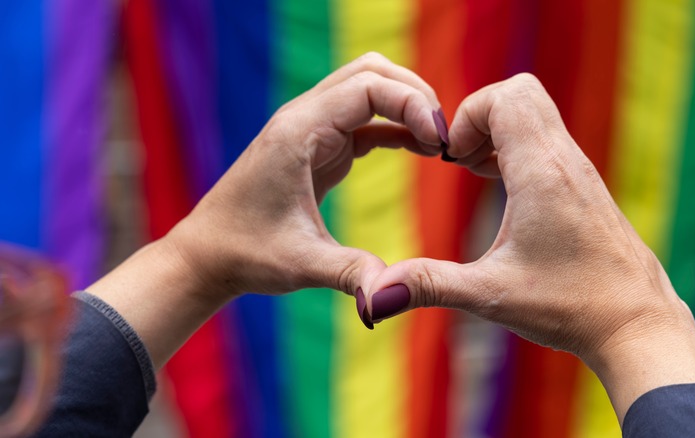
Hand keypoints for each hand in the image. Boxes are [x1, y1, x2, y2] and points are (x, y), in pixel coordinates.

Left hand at [169, 52, 442, 297]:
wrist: (208, 254)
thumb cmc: (246, 253)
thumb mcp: (301, 265)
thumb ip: (349, 273)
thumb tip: (386, 300)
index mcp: (299, 131)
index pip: (368, 86)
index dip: (412, 104)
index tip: (439, 144)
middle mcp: (305, 118)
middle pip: (372, 72)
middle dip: (414, 94)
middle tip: (444, 137)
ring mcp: (312, 128)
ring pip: (369, 87)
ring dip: (406, 105)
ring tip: (437, 143)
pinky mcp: (319, 146)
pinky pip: (366, 119)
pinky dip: (396, 125)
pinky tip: (420, 148)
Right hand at [363, 73, 694, 421]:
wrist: (637, 325)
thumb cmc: (570, 308)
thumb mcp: (489, 295)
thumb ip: (428, 285)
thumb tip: (373, 296)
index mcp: (542, 174)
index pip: (507, 96)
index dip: (468, 115)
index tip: (450, 159)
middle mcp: (565, 161)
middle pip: (522, 92)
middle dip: (480, 115)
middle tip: (460, 160)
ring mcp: (579, 172)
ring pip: (537, 114)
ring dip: (498, 132)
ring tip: (474, 172)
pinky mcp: (584, 186)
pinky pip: (547, 140)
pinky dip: (516, 149)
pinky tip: (501, 190)